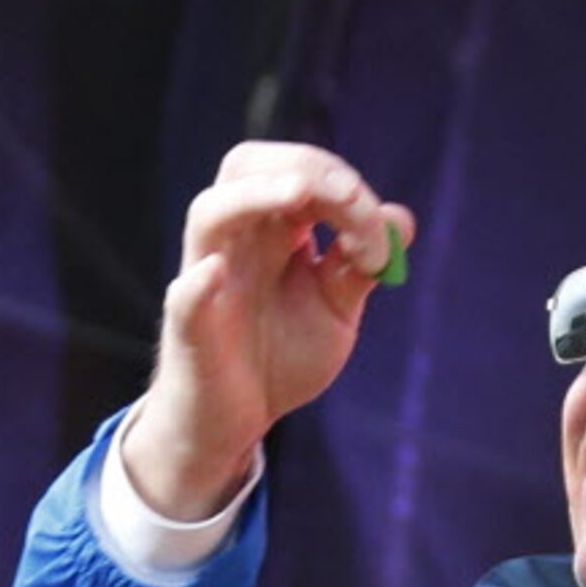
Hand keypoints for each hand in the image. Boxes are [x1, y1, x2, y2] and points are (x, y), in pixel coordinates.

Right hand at [125, 143, 417, 518]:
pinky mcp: (190, 328)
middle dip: (305, 170)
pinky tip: (217, 273)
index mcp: (271, 230)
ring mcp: (207, 278)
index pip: (297, 171)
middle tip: (352, 200)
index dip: (344, 185)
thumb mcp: (335, 308)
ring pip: (210, 213)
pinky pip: (184, 296)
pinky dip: (198, 282)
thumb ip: (362, 266)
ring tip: (301, 193)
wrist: (241, 419)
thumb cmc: (282, 354)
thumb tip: (401, 219)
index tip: (383, 230)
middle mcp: (235, 241)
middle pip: (247, 167)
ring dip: (256, 196)